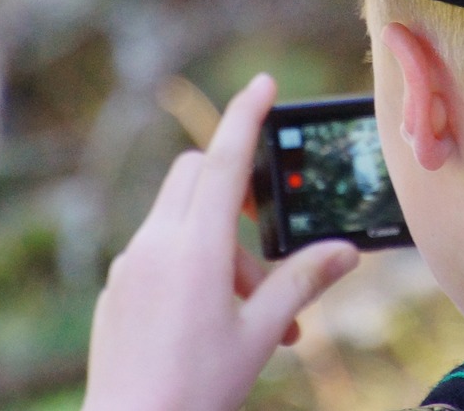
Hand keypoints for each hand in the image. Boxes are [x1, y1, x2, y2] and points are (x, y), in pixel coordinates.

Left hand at [82, 74, 360, 410]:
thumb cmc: (196, 388)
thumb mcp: (260, 334)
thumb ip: (301, 283)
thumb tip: (346, 251)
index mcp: (194, 247)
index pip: (222, 160)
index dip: (245, 116)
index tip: (263, 83)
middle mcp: (155, 243)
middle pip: (196, 175)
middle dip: (236, 190)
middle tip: (267, 241)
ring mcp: (130, 264)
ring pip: (179, 216)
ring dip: (220, 241)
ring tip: (251, 309)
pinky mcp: (117, 288)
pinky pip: (158, 249)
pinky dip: (192, 261)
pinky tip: (209, 318)